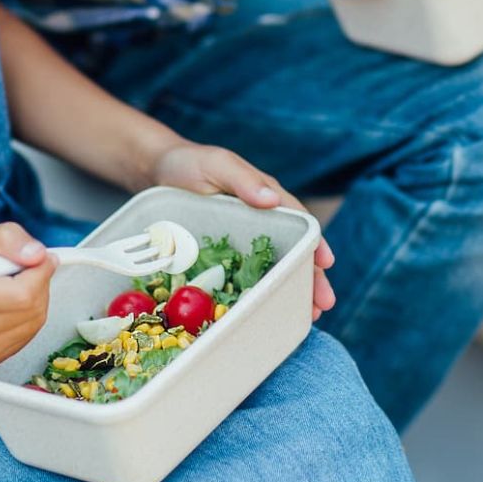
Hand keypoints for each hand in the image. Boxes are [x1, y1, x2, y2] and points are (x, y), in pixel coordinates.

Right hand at [0, 224, 56, 363]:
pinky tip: (9, 302)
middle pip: (32, 308)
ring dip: (35, 296)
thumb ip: (6, 239)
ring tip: (10, 283)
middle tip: (19, 267)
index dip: (38, 270)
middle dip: (37, 281)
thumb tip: (38, 255)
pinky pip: (30, 331)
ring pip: (36, 319)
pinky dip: (28, 313)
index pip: (23, 294)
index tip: (35, 256)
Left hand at [150, 141, 336, 320]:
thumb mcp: (217, 165)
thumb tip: (273, 200)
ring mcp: (243, 243)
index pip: (299, 223)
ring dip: (291, 291)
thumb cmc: (190, 164)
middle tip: (323, 305)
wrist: (155, 173)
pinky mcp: (223, 257)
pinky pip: (244, 278)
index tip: (326, 263)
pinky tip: (266, 313)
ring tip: (308, 317)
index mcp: (267, 198)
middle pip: (293, 252)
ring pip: (273, 269)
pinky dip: (259, 295)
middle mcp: (262, 222)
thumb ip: (242, 179)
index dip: (314, 243)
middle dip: (311, 278)